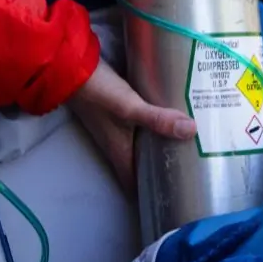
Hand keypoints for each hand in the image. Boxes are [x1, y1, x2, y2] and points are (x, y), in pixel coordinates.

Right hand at [66, 57, 194, 188]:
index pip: (136, 185)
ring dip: (160, 146)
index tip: (177, 195)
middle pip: (142, 165)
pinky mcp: (117, 110)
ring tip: (189, 142)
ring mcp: (115, 127)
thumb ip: (157, 119)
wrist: (70, 66)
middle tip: (192, 166)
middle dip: (162, 167)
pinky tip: (170, 117)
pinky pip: (140, 127)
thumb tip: (191, 130)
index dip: (153, 193)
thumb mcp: (128, 106)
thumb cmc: (97, 92)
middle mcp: (116, 144)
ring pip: (142, 145)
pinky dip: (155, 127)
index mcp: (119, 152)